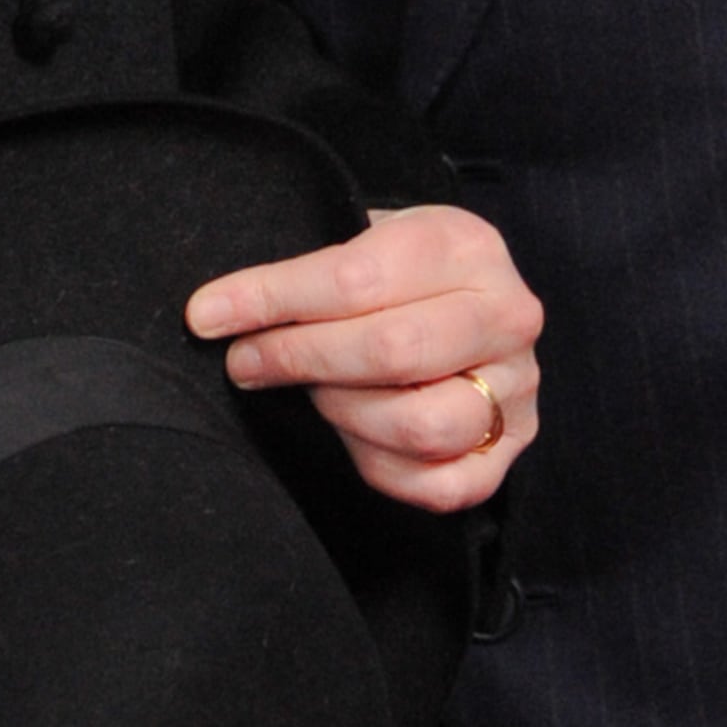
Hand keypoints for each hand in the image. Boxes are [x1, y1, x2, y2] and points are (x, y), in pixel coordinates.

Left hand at [185, 207, 542, 514]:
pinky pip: (438, 484)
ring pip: (420, 425)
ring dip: (345, 413)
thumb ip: (310, 272)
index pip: (357, 277)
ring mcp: (517, 388)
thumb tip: (218, 310)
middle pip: (392, 351)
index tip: (209, 314)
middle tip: (247, 361)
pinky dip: (379, 467)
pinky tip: (353, 435)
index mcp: (466, 246)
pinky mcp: (509, 449)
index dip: (273, 300)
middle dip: (300, 359)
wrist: (466, 302)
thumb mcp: (367, 241)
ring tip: (317, 393)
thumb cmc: (401, 274)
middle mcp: (507, 315)